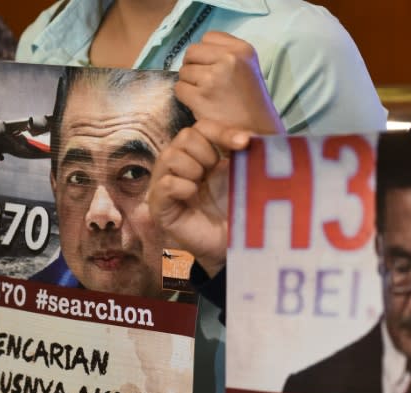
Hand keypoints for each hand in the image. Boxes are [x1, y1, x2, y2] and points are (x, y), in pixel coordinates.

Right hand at [148, 120, 250, 276]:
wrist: (235, 246)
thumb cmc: (239, 212)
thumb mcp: (244, 177)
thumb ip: (244, 154)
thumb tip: (250, 134)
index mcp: (200, 156)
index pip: (202, 128)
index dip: (222, 131)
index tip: (244, 143)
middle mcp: (180, 167)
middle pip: (184, 136)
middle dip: (205, 152)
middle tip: (215, 172)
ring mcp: (166, 185)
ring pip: (170, 156)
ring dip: (192, 168)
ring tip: (202, 186)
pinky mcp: (160, 207)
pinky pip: (165, 184)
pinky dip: (181, 186)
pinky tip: (192, 195)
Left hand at [176, 31, 284, 134]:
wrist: (257, 133)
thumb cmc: (251, 104)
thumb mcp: (249, 69)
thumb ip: (227, 55)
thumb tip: (197, 53)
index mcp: (243, 50)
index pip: (209, 37)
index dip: (206, 54)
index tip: (214, 68)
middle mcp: (229, 59)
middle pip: (192, 52)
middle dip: (194, 67)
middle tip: (205, 83)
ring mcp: (214, 78)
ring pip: (184, 71)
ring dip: (190, 84)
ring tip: (206, 96)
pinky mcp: (201, 96)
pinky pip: (180, 89)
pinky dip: (186, 98)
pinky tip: (200, 105)